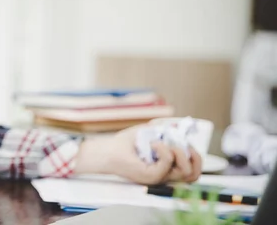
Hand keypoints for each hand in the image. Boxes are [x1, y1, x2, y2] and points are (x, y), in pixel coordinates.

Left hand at [73, 126, 202, 184]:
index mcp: (167, 168)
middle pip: (194, 174)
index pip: (193, 171)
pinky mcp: (150, 176)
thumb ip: (165, 131)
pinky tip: (153, 143)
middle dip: (194, 156)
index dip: (196, 156)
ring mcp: (159, 177)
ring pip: (185, 171)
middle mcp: (165, 175)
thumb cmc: (125, 144)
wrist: (106, 150)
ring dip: (179, 152)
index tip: (186, 141)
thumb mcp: (149, 133)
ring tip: (162, 143)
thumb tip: (179, 125)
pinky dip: (163, 149)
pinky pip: (167, 164)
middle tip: (181, 144)